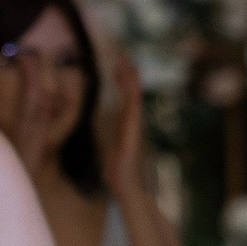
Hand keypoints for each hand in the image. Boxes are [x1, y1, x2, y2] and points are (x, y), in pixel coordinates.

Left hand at [104, 55, 146, 193]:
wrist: (128, 189)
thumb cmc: (119, 175)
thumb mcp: (112, 153)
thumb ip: (115, 143)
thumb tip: (112, 143)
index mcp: (124, 127)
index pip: (123, 99)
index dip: (121, 83)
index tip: (117, 66)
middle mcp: (131, 125)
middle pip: (130, 95)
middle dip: (127, 76)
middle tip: (124, 56)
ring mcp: (134, 129)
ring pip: (134, 100)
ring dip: (132, 82)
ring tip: (129, 64)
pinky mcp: (133, 135)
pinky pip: (134, 112)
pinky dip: (133, 98)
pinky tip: (132, 86)